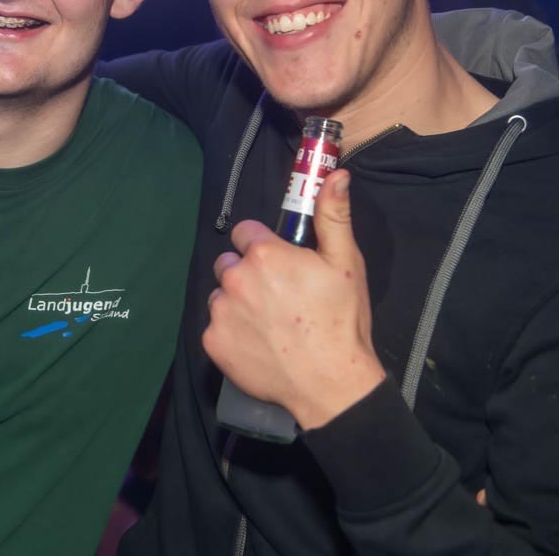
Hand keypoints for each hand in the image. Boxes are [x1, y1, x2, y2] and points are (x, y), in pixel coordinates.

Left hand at [203, 170, 385, 428]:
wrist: (331, 384)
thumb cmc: (341, 320)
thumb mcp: (346, 264)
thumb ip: (333, 216)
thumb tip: (335, 174)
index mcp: (264, 254)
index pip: (246, 232)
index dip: (263, 246)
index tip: (280, 263)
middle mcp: (234, 278)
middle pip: (229, 263)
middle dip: (246, 273)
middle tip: (277, 296)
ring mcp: (220, 312)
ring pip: (220, 295)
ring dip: (236, 303)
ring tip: (268, 323)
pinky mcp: (212, 341)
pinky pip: (216, 327)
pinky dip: (231, 333)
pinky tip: (258, 344)